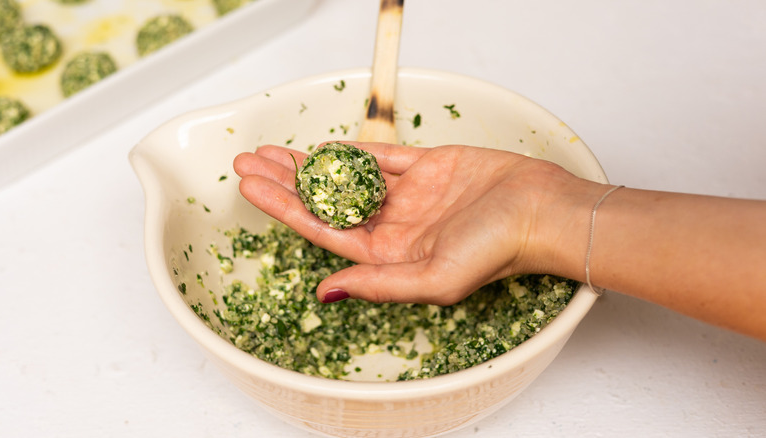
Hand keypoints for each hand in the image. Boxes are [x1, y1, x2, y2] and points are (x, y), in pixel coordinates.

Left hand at [233, 142, 597, 304]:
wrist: (542, 210)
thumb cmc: (498, 249)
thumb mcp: (434, 279)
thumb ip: (378, 284)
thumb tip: (325, 292)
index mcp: (390, 257)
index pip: (323, 230)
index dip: (283, 208)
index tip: (251, 187)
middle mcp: (395, 227)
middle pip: (326, 203)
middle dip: (284, 183)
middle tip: (247, 162)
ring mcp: (410, 197)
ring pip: (348, 179)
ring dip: (310, 165)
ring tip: (272, 152)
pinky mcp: (429, 168)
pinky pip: (384, 158)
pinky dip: (354, 153)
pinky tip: (325, 148)